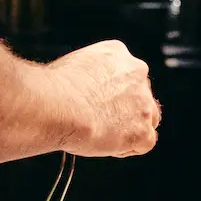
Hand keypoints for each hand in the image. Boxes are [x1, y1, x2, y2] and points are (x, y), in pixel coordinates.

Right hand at [45, 40, 159, 156]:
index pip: (125, 75)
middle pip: (140, 96)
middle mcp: (137, 72)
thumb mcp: (72, 66)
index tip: (97, 103)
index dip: (112, 93)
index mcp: (118, 53)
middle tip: (101, 121)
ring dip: (128, 129)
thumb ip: (88, 76)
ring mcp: (144, 103)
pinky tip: (105, 144)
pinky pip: (142, 144)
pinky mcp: (144, 132)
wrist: (57, 107)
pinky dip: (126, 147)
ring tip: (101, 134)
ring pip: (146, 120)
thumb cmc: (54, 90)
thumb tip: (82, 90)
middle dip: (125, 110)